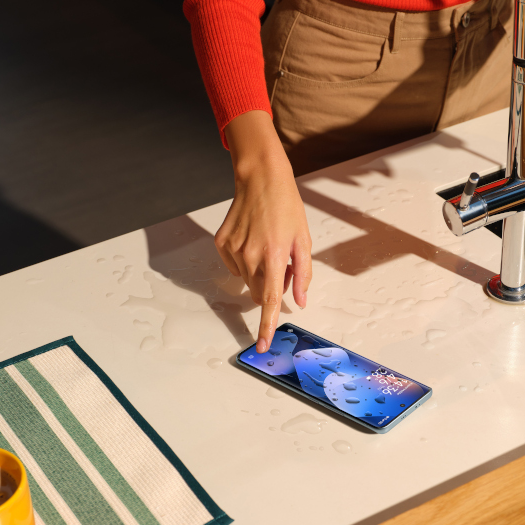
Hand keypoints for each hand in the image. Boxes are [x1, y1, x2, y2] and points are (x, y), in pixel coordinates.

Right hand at [219, 111, 311, 352]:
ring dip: (258, 272)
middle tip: (281, 264)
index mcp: (273, 256)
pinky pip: (234, 266)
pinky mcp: (221, 243)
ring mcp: (232, 250)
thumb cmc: (286, 207)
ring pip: (247, 280)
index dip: (266, 325)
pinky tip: (252, 240)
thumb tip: (300, 301)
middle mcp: (250, 256)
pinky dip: (245, 261)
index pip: (270, 300)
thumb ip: (303, 274)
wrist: (260, 179)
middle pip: (258, 294)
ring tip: (267, 246)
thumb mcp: (303, 240)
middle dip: (270, 288)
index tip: (262, 345)